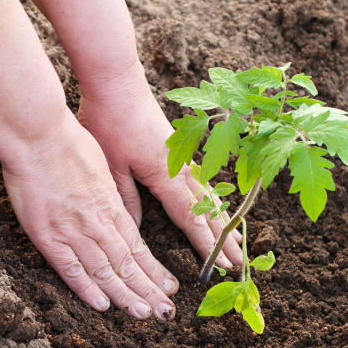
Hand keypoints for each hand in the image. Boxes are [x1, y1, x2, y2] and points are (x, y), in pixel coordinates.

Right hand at [2, 114, 178, 319]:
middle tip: (166, 312)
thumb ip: (109, 194)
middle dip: (149, 290)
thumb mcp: (101, 166)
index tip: (169, 287)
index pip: (138, 246)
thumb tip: (117, 209)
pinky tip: (104, 305)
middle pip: (128, 264)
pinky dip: (87, 289)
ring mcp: (73, 231)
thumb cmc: (67, 143)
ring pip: (105, 271)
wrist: (37, 136)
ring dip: (126, 296)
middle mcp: (97, 223)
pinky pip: (70, 269)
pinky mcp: (48, 236)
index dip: (154, 270)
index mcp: (111, 206)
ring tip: (144, 315)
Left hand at [77, 75, 243, 268]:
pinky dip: (213, 199)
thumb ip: (126, 199)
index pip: (190, 217)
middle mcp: (180, 168)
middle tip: (239, 263)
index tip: (219, 265)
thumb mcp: (110, 165)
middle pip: (207, 209)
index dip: (205, 243)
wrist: (117, 81)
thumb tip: (135, 232)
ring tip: (236, 241)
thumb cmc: (109, 120)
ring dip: (223, 220)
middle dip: (222, 238)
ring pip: (209, 195)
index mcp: (164, 175)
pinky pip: (202, 180)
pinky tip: (217, 207)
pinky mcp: (179, 148)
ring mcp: (182, 157)